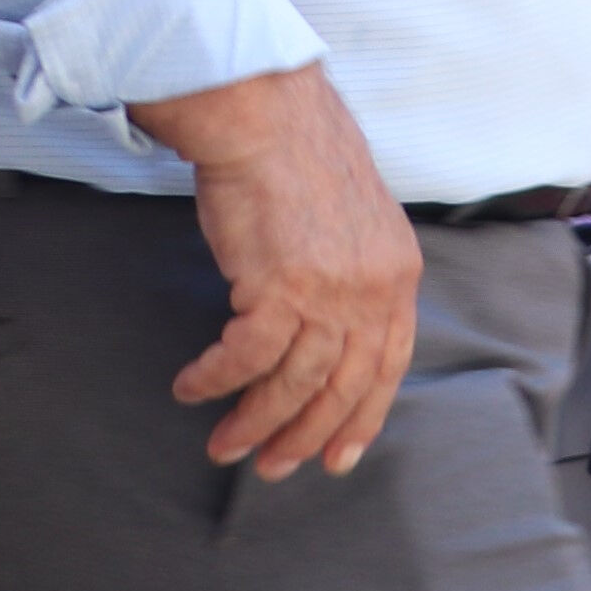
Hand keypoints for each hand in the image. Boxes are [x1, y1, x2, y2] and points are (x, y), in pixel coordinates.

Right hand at [144, 65, 420, 478]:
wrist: (269, 122)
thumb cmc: (299, 166)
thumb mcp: (353, 227)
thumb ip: (353, 276)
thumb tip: (329, 326)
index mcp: (398, 276)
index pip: (389, 363)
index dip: (364, 415)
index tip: (340, 456)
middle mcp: (374, 289)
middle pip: (345, 384)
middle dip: (307, 435)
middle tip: (272, 468)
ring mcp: (330, 291)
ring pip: (294, 381)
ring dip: (256, 421)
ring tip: (225, 448)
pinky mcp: (279, 286)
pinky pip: (245, 356)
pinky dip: (217, 379)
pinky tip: (192, 388)